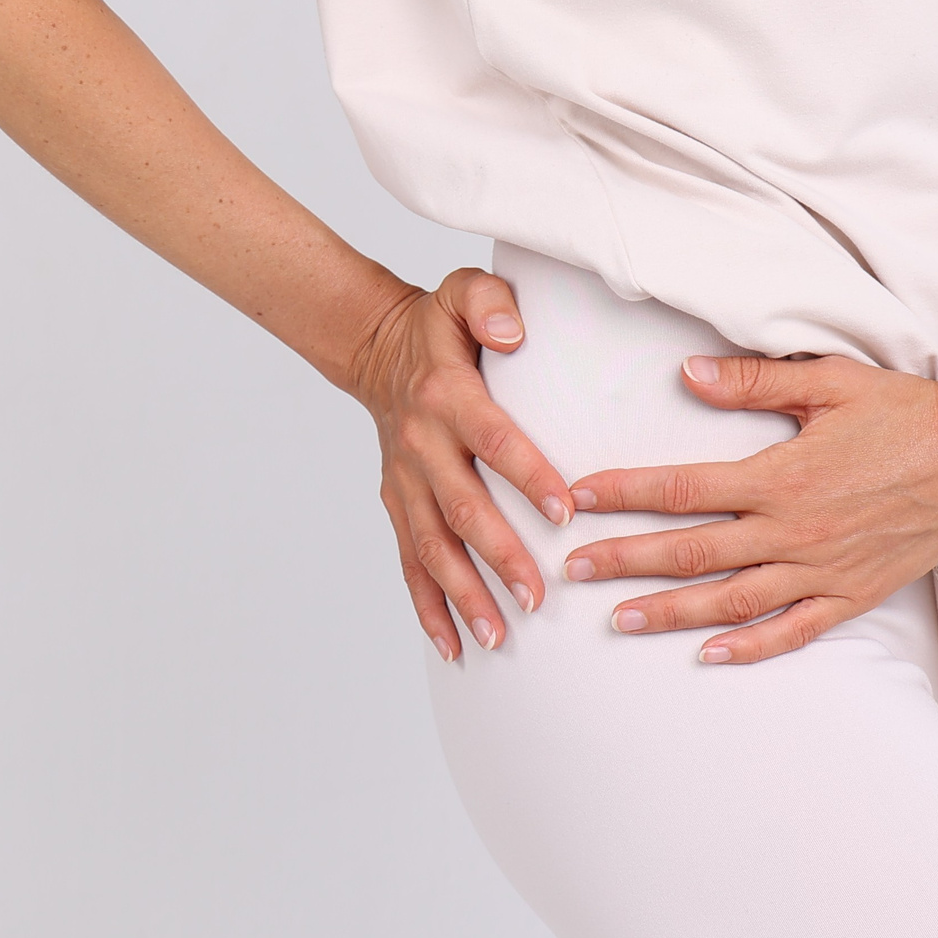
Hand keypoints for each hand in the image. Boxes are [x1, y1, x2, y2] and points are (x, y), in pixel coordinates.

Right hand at [348, 268, 573, 661]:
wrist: (375, 347)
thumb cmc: (437, 325)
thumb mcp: (461, 292)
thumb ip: (491, 304)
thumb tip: (516, 333)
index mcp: (447, 396)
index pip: (494, 440)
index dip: (527, 476)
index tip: (563, 514)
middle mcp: (421, 443)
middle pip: (463, 508)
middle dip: (500, 557)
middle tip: (538, 597)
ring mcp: (405, 480)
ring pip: (433, 547)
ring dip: (464, 595)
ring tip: (498, 636)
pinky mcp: (396, 504)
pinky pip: (409, 562)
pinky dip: (427, 606)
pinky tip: (453, 645)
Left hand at [562, 354, 937, 663]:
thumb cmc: (907, 411)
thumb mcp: (829, 381)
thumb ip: (754, 380)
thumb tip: (686, 374)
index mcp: (781, 475)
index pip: (682, 488)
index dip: (624, 493)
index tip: (576, 496)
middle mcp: (794, 531)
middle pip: (690, 552)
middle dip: (623, 561)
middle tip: (570, 571)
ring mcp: (823, 570)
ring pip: (730, 601)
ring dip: (668, 613)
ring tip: (618, 621)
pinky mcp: (853, 594)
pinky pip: (793, 630)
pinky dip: (749, 647)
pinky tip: (709, 655)